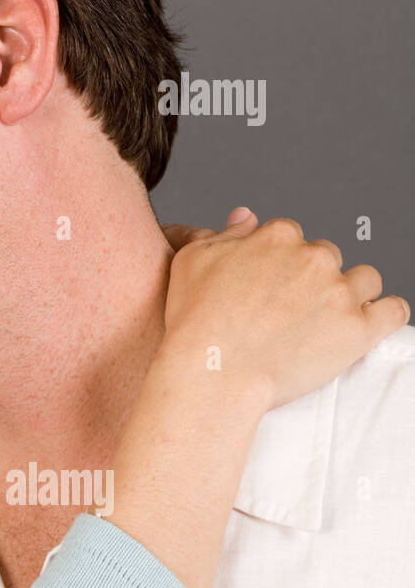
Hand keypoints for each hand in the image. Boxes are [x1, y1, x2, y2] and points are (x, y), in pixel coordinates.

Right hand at [161, 208, 408, 409]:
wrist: (213, 369)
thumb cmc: (195, 319)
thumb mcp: (193, 261)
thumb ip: (225, 234)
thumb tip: (247, 218)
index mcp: (277, 237)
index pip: (290, 236)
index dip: (277, 260)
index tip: (268, 283)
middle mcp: (314, 257)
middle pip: (326, 256)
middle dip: (311, 276)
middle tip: (288, 306)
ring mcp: (339, 293)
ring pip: (365, 279)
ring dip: (350, 292)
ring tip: (326, 316)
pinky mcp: (359, 329)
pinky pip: (394, 311)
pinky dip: (385, 314)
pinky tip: (367, 323)